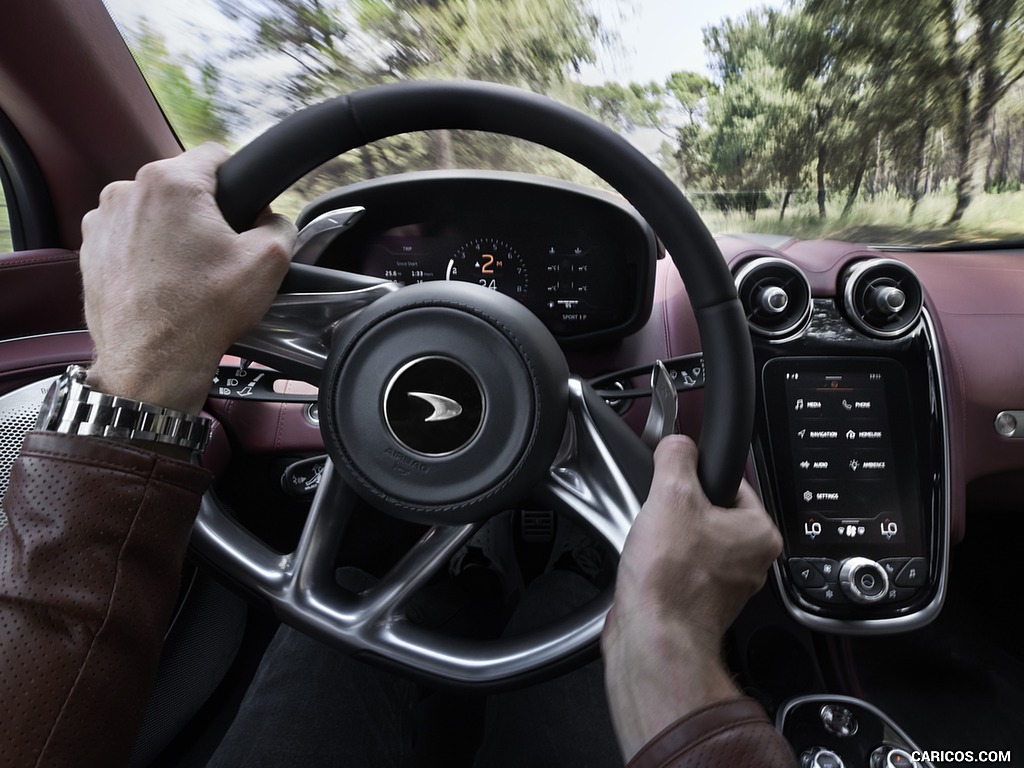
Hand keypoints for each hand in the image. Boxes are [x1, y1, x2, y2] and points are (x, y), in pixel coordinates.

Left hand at [80, 143, 294, 413]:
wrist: (152, 362)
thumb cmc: (201, 313)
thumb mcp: (269, 263)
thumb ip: (281, 225)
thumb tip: (272, 221)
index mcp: (171, 182)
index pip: (216, 155)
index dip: (240, 184)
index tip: (244, 214)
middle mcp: (127, 191)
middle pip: (182, 185)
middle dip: (204, 212)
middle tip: (220, 254)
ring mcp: (102, 221)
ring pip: (154, 211)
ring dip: (173, 231)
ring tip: (189, 273)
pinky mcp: (90, 250)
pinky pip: (128, 237)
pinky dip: (146, 252)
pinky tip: (163, 283)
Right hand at [602, 434, 782, 759]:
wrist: (652, 638)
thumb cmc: (671, 581)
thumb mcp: (670, 494)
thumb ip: (676, 457)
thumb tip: (676, 444)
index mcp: (759, 533)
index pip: (730, 481)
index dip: (695, 477)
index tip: (674, 484)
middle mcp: (750, 561)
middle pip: (707, 510)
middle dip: (677, 511)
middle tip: (660, 519)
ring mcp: (724, 584)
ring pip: (690, 540)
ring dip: (666, 538)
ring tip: (652, 546)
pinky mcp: (697, 602)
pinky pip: (678, 567)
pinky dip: (659, 563)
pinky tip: (647, 568)